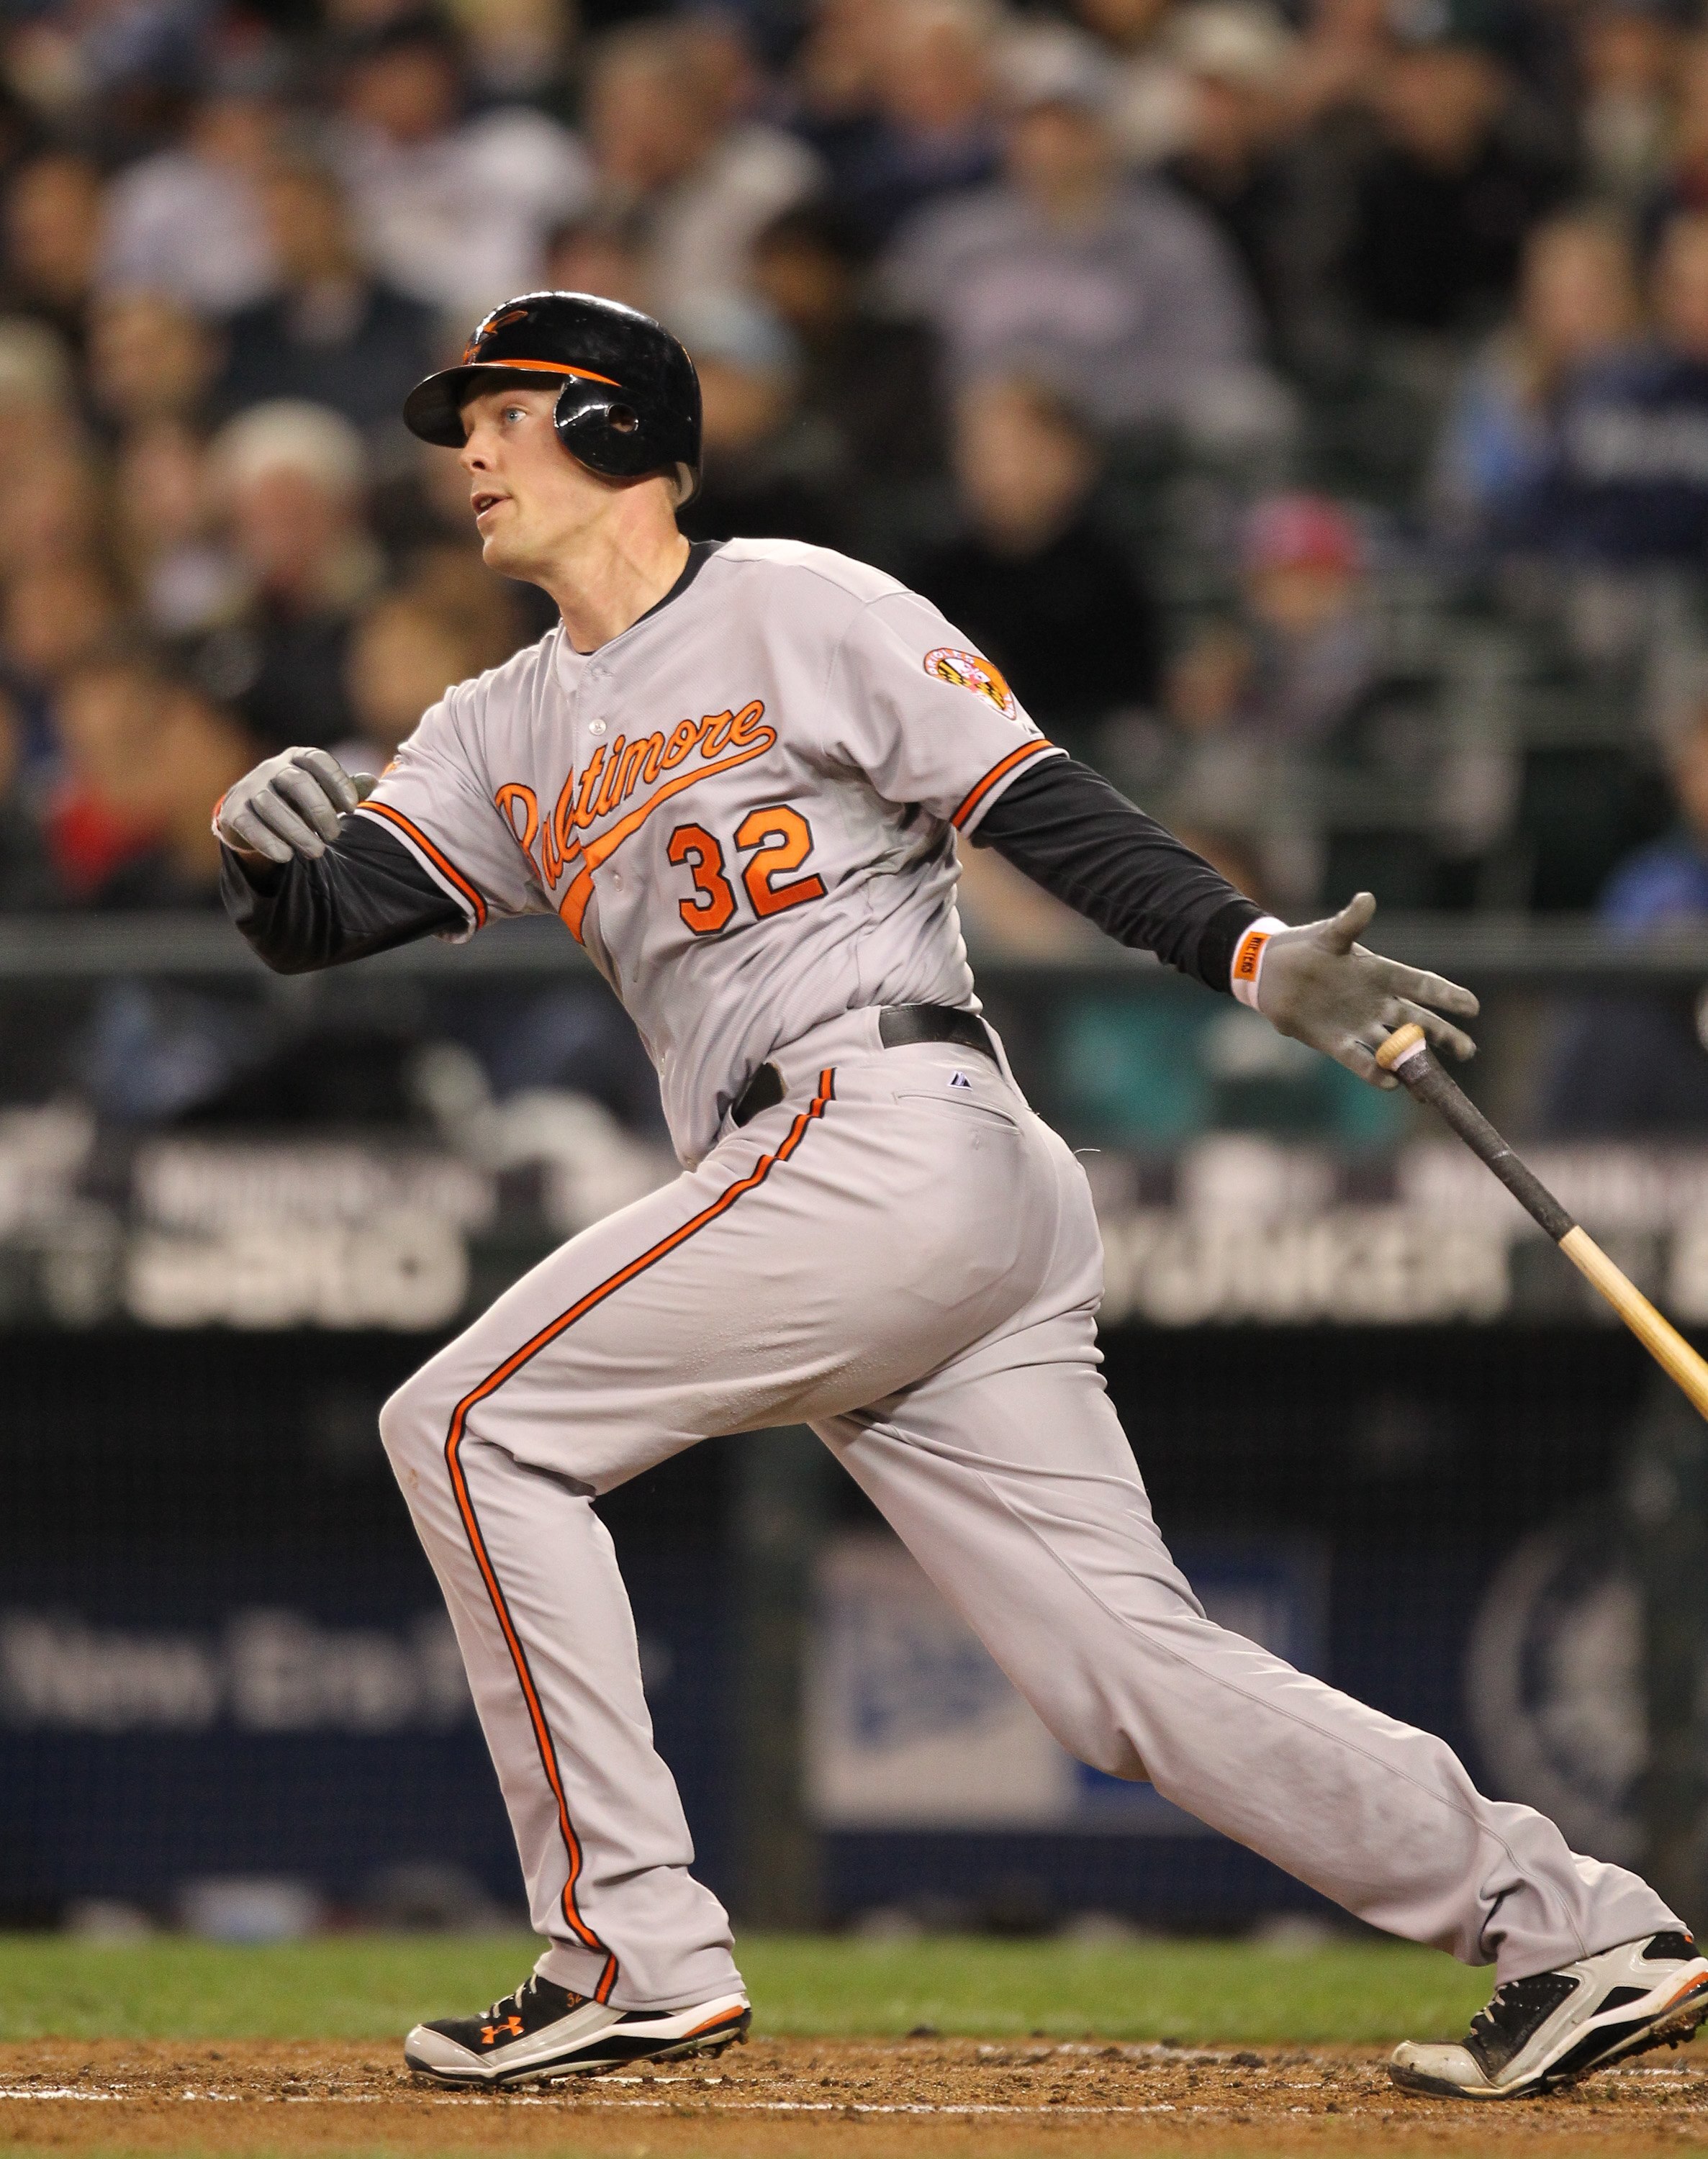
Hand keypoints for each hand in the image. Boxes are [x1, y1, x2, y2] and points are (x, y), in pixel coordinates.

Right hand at [216, 748, 376, 865]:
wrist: (251, 813)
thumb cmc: (297, 802)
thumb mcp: (321, 792)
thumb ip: (345, 789)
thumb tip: (373, 783)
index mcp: (297, 759)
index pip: (318, 760)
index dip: (337, 782)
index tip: (354, 809)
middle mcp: (272, 769)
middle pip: (296, 782)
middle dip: (319, 810)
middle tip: (334, 836)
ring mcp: (250, 788)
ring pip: (271, 805)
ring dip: (296, 831)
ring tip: (316, 852)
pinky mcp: (234, 812)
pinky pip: (248, 824)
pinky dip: (266, 841)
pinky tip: (285, 856)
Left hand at [1255, 892, 1477, 1087]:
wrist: (1272, 972)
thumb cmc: (1307, 947)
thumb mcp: (1329, 935)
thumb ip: (1350, 923)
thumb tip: (1366, 899)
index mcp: (1382, 974)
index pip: (1423, 984)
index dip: (1447, 995)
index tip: (1472, 1007)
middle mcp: (1378, 1003)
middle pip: (1419, 1023)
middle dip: (1444, 1036)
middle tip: (1467, 1051)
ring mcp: (1359, 1025)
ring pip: (1396, 1047)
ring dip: (1415, 1062)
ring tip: (1433, 1083)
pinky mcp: (1336, 1042)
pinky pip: (1359, 1061)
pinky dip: (1373, 1072)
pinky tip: (1389, 1084)